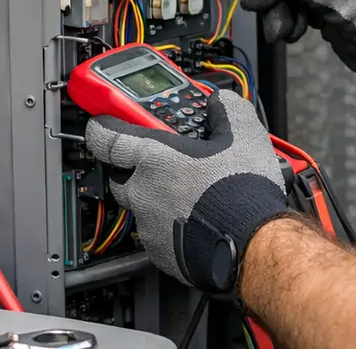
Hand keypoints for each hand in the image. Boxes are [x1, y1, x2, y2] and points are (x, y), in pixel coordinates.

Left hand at [84, 90, 290, 293]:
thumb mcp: (244, 135)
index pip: (105, 137)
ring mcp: (149, 225)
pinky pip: (156, 233)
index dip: (102, 126)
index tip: (104, 122)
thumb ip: (227, 109)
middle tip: (166, 160)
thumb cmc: (242, 193)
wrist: (252, 244)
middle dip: (137, 165)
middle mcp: (143, 191)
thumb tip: (221, 102)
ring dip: (158, 197)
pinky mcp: (160, 253)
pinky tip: (196, 219)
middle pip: (121, 174)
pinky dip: (170, 225)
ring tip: (192, 193)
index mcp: (154, 159)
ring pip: (141, 205)